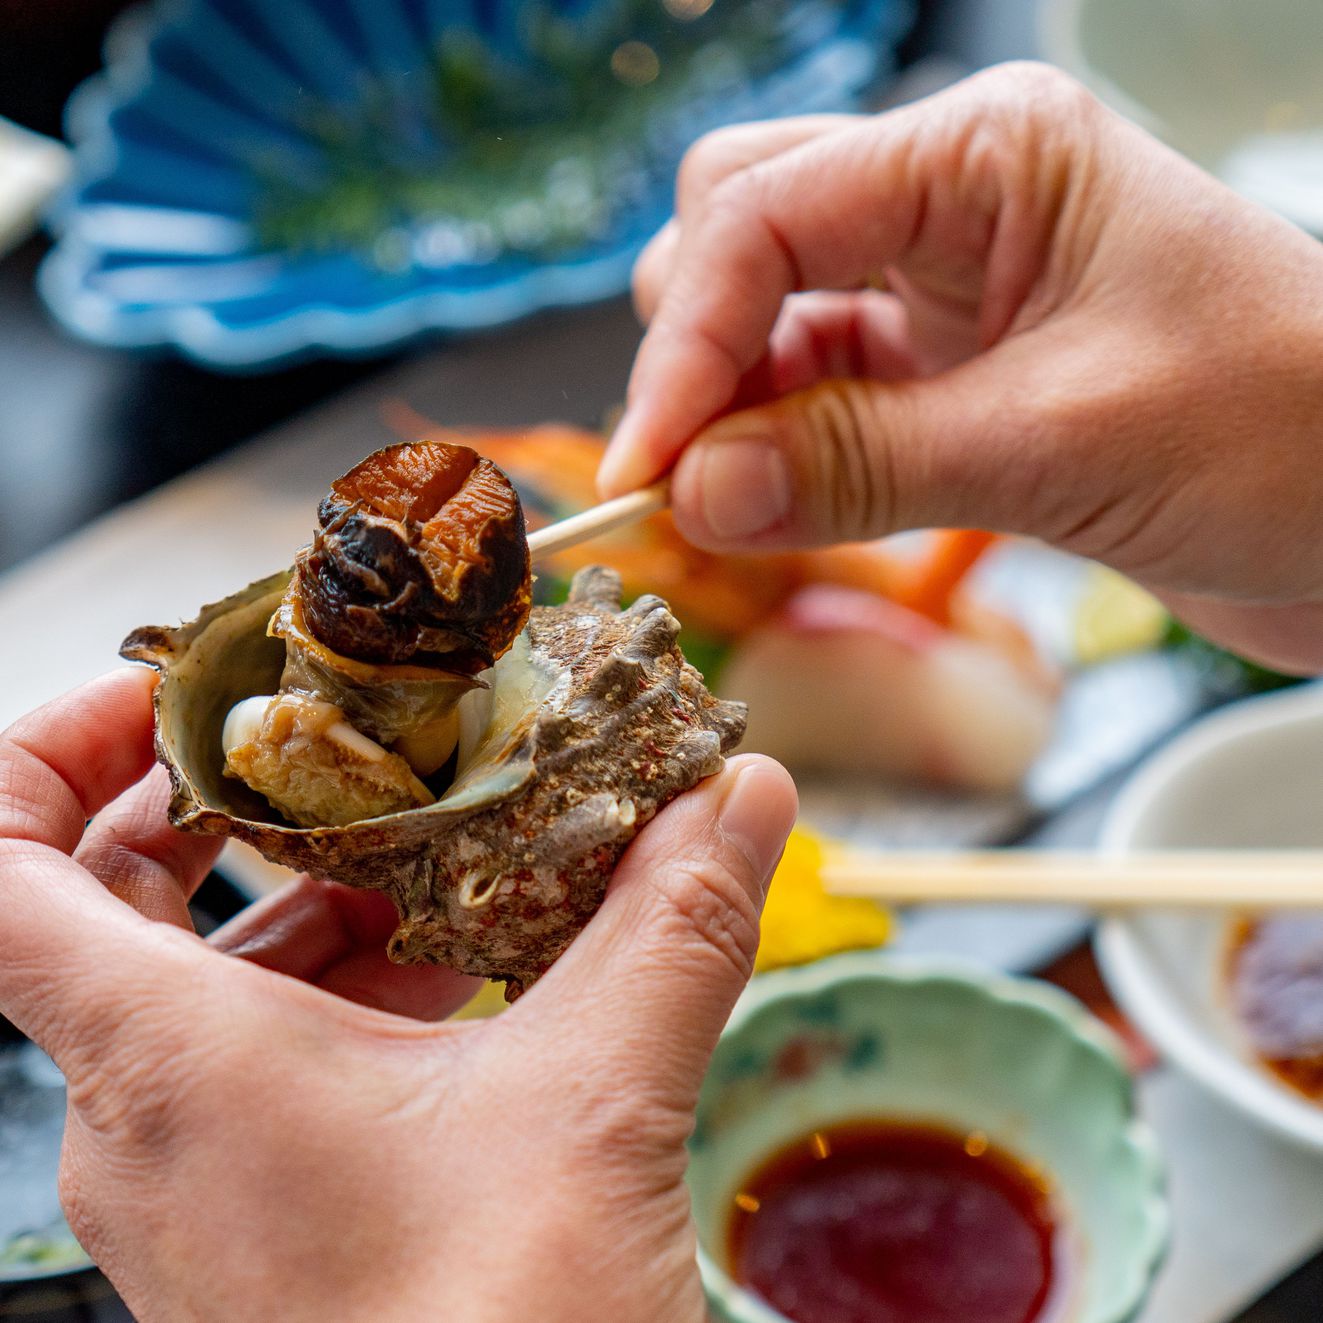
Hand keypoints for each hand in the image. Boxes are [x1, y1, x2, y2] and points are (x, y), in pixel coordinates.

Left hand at [0, 670, 795, 1322]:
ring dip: (315, 890)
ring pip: (205, 976)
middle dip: (224, 799)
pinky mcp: (263, 1207)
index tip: (178, 692)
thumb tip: (745, 798)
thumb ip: (675, 924)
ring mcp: (198, 1170)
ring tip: (443, 842)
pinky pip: (265, 1049)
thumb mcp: (599, 1099)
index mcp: (170, 1065)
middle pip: (106, 901)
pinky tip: (473, 963)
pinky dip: (349, 977)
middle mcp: (148, 1116)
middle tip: (337, 737)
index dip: (59, 748)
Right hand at [598, 63, 1322, 671]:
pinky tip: (776, 505)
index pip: (765, 214)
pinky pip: (811, 394)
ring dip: (727, 408)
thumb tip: (696, 495)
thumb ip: (859, 465)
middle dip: (693, 355)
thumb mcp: (1060, 445)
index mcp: (987, 156)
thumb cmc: (1284, 431)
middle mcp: (948, 203)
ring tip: (733, 504)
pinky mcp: (940, 375)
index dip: (687, 344)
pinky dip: (774, 450)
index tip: (649, 468)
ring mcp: (940, 289)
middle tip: (684, 483)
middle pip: (738, 235)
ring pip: (763, 317)